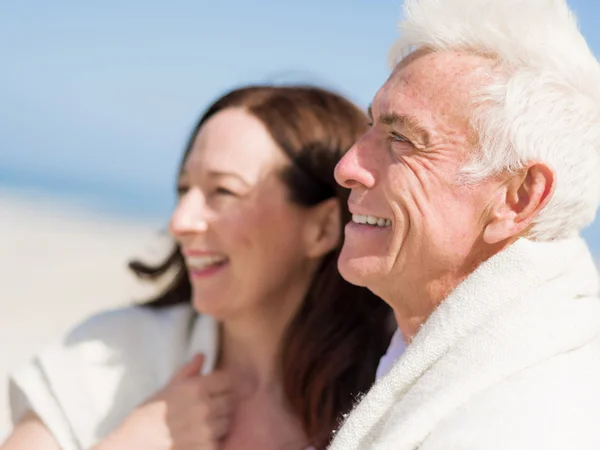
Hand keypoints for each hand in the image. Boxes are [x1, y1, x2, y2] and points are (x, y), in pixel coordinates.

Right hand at [96, 354, 233, 449]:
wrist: (133, 446)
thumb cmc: (146, 417)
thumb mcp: (166, 389)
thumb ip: (188, 372)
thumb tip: (202, 356)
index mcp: (195, 388)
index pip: (227, 380)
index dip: (221, 384)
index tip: (216, 389)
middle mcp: (204, 407)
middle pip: (230, 400)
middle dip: (221, 402)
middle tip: (207, 408)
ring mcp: (207, 429)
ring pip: (227, 421)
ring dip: (219, 422)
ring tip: (201, 424)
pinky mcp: (207, 448)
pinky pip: (219, 440)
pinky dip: (212, 440)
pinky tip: (197, 438)